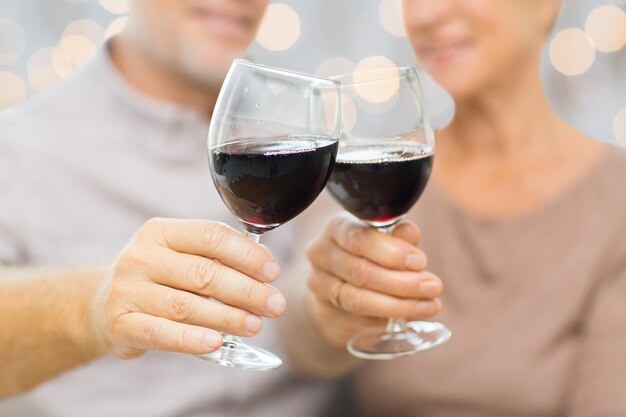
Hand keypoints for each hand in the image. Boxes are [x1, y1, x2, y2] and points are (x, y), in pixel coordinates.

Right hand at [91, 218, 284, 358]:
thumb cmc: (158, 278)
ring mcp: (128, 290)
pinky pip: (161, 332)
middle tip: (274, 305)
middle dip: (246, 291)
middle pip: (204, 273)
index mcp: (161, 232)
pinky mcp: (120, 322)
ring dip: (227, 317)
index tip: (273, 272)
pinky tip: (217, 342)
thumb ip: (217, 257)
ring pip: (187, 305)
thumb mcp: (180, 256)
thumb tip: (265, 268)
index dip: (246, 254)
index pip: (211, 236)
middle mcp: (142, 256)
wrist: (102, 305)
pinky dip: (191, 339)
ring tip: (255, 325)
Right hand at [306, 213, 441, 348]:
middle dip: (402, 282)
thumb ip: (397, 238)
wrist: (335, 286)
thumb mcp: (383, 243)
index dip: (392, 252)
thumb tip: (409, 231)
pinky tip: (406, 318)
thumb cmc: (366, 256)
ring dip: (398, 305)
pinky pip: (357, 320)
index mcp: (337, 228)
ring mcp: (318, 284)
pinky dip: (385, 320)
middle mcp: (321, 254)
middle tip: (433, 287)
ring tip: (428, 306)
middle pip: (361, 271)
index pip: (360, 239)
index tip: (420, 262)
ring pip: (358, 299)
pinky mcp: (323, 311)